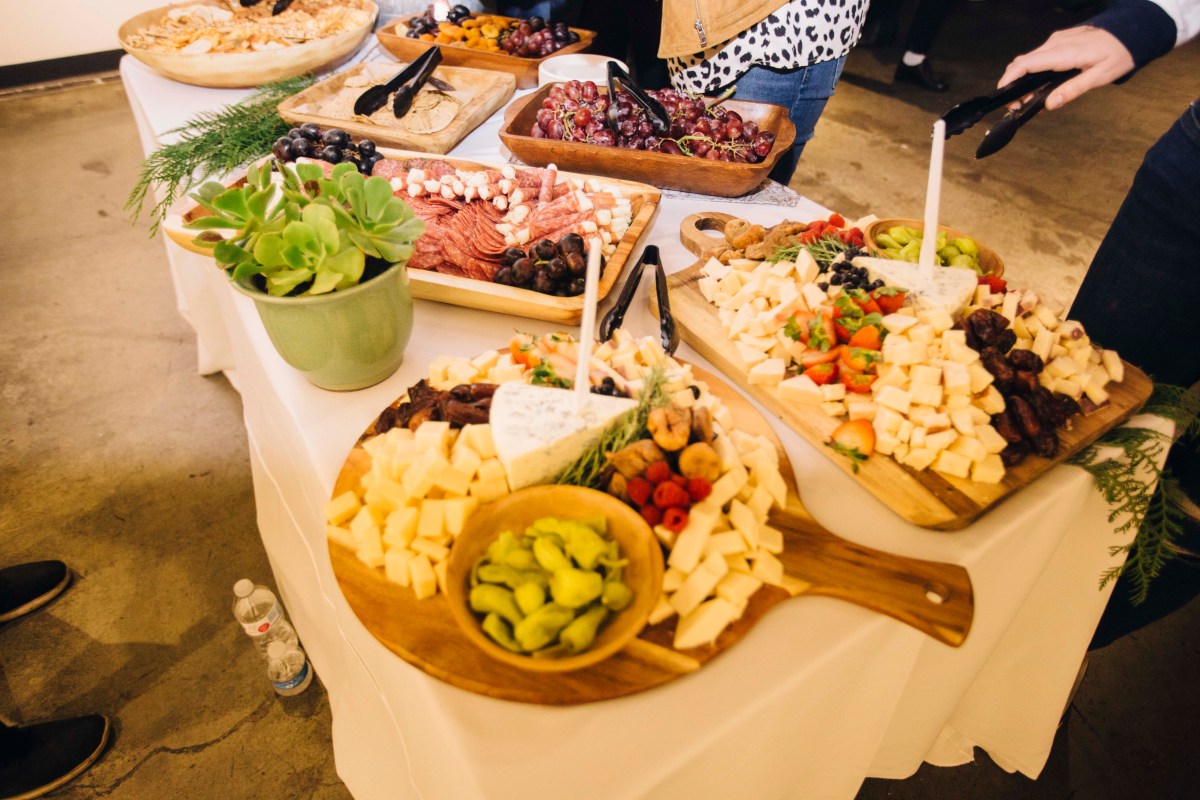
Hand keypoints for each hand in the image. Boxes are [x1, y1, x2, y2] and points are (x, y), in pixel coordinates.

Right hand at [998, 26, 1134, 109]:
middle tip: (1019, 104)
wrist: (1131, 32)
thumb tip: (1050, 104)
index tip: (1004, 97)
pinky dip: (1033, 69)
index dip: (1010, 80)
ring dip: (1023, 77)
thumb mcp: (1100, 76)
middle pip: (1023, 62)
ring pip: (1029, 59)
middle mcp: (1057, 43)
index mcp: (1065, 53)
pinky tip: (1041, 82)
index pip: (1026, 64)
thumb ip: (1073, 90)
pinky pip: (1039, 55)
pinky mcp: (1059, 40)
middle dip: (1014, 83)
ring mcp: (1057, 39)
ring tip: (1030, 97)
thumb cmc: (1119, 53)